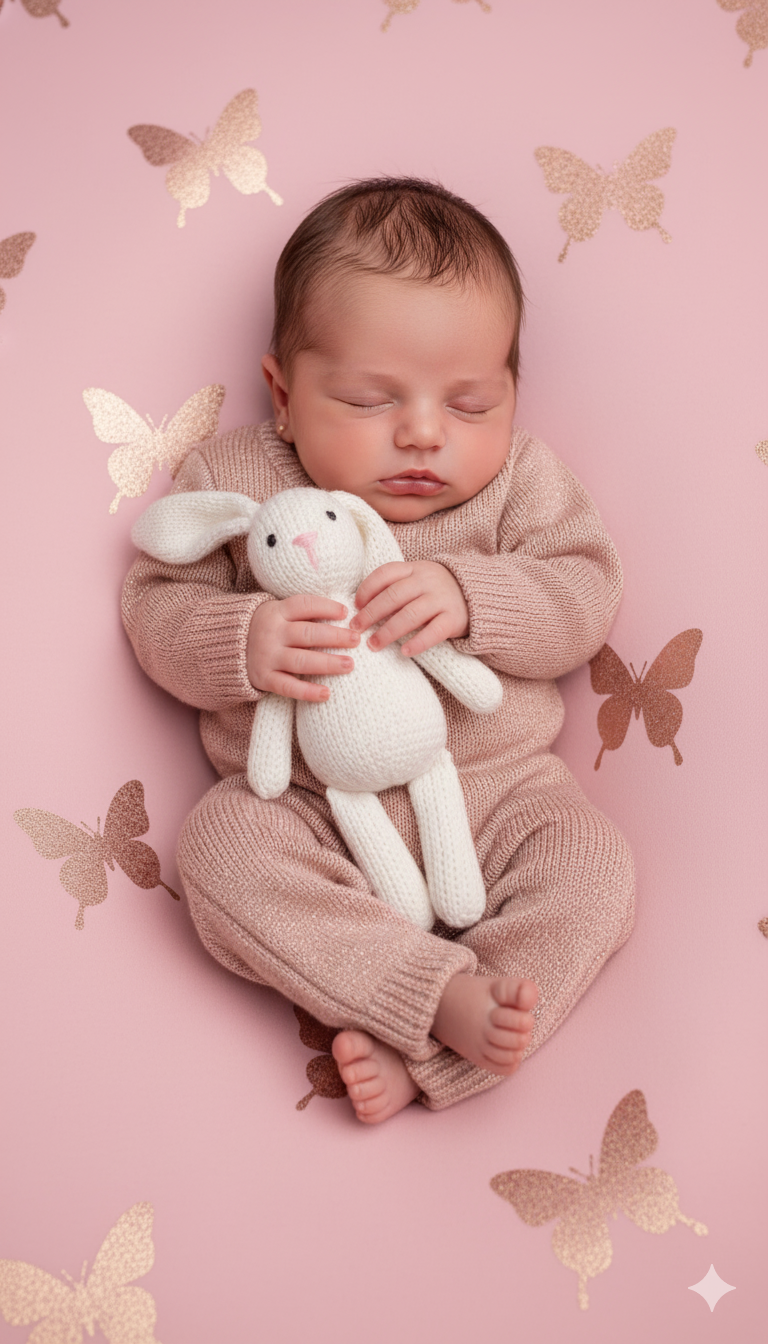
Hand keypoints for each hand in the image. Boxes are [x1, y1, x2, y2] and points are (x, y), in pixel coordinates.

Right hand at [247, 594, 359, 701]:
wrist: (225, 646)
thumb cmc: (265, 628)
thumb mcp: (278, 612)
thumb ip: (303, 613)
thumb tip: (344, 613)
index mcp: (276, 612)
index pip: (305, 605)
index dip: (327, 607)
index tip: (347, 613)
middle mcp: (271, 633)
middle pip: (308, 634)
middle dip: (335, 636)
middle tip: (357, 640)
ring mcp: (267, 657)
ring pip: (302, 661)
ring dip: (328, 663)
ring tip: (349, 665)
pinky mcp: (264, 678)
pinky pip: (288, 687)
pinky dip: (308, 692)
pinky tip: (327, 694)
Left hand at [350, 561, 468, 656]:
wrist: (479, 594)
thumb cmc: (438, 591)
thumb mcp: (419, 579)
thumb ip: (396, 586)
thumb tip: (361, 606)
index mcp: (415, 569)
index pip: (385, 573)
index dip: (367, 589)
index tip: (355, 606)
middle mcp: (427, 581)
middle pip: (394, 596)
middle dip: (371, 613)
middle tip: (356, 629)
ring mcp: (442, 599)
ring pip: (410, 615)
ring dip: (388, 631)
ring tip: (373, 644)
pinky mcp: (454, 619)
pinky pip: (434, 632)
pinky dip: (418, 643)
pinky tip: (405, 652)